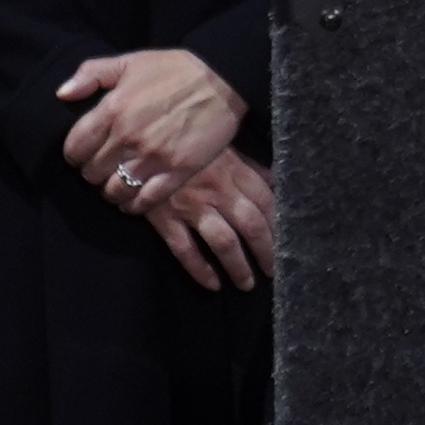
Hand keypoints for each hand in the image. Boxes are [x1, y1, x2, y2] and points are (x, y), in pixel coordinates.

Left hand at [59, 49, 246, 209]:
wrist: (222, 79)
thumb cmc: (175, 68)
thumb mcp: (130, 61)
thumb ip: (90, 74)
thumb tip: (62, 94)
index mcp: (112, 109)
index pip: (75, 147)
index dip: (75, 154)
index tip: (83, 154)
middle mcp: (128, 137)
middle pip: (92, 172)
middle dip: (93, 172)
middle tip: (103, 168)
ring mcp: (153, 157)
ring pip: (115, 191)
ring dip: (112, 191)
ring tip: (117, 185)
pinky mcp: (178, 171)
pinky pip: (146, 201)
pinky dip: (135, 206)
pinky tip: (134, 200)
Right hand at [148, 151, 276, 291]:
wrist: (138, 140)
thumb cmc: (184, 142)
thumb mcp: (221, 145)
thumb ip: (247, 165)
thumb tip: (275, 181)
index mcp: (232, 169)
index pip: (265, 201)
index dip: (278, 224)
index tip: (287, 241)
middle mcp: (216, 189)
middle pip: (251, 225)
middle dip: (266, 251)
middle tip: (273, 271)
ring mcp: (190, 205)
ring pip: (223, 241)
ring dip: (238, 266)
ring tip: (246, 283)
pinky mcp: (163, 216)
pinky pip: (184, 249)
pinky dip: (199, 269)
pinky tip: (212, 284)